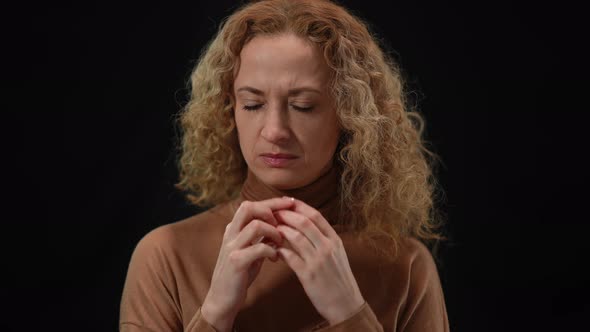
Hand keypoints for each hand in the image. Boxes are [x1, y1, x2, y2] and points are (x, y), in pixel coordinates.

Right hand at [201, 197, 293, 331]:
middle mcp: (230, 234)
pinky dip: (271, 251)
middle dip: (271, 210)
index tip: (291, 203)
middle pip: (248, 207)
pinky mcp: (236, 262)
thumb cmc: (240, 273)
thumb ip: (262, 237)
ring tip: (280, 243)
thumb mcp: (251, 251)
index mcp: (234, 228)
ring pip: (255, 226)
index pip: (252, 205)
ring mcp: (232, 247)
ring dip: (274, 232)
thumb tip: (280, 226)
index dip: (273, 202)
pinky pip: (258, 248)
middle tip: (284, 223)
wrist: (222, 298)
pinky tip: (276, 258)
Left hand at [274, 198, 364, 325]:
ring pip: (296, 237)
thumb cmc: (339, 279)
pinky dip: (280, 250)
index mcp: (335, 240)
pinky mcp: (309, 275)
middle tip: (271, 213)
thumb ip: (323, 239)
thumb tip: (305, 225)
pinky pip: (290, 257)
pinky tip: (273, 249)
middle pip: (304, 222)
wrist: (346, 305)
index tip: (285, 202)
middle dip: (286, 215)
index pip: (316, 215)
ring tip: (269, 229)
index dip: (299, 206)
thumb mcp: (337, 255)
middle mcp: (328, 247)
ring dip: (280, 230)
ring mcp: (318, 260)